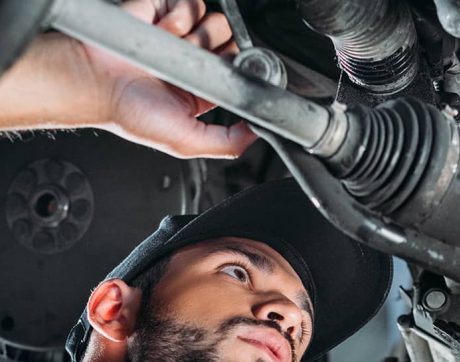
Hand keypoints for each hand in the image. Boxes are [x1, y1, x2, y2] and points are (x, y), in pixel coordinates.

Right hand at [80, 0, 256, 157]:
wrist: (95, 81)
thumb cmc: (131, 114)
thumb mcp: (187, 142)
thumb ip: (227, 142)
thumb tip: (258, 133)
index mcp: (200, 93)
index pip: (236, 73)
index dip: (237, 71)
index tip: (225, 76)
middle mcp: (192, 63)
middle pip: (230, 42)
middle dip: (217, 52)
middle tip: (192, 66)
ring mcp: (179, 34)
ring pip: (214, 20)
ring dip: (196, 36)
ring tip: (171, 52)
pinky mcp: (164, 10)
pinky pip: (190, 3)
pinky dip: (179, 17)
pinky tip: (162, 33)